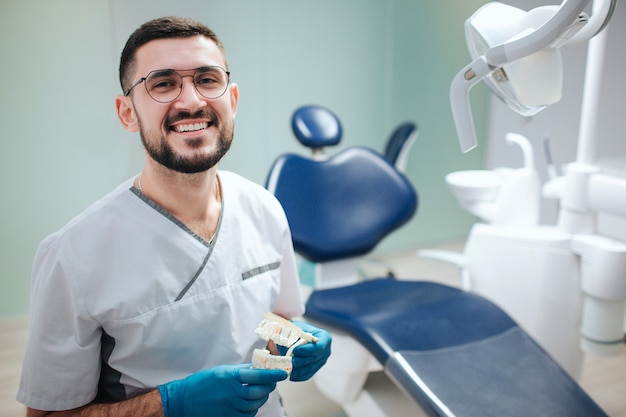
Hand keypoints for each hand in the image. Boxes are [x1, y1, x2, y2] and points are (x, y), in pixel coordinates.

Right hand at [158, 363, 287, 416]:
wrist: (182, 401)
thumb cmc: (202, 383)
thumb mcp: (222, 371)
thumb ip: (241, 370)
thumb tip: (260, 366)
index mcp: (230, 376)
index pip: (258, 375)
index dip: (273, 374)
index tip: (283, 373)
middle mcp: (232, 392)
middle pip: (260, 391)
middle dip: (269, 386)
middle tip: (273, 381)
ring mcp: (230, 407)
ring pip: (256, 404)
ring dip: (262, 398)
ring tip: (261, 391)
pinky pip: (248, 415)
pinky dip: (253, 409)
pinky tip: (250, 403)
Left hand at [289, 321, 331, 381]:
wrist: (295, 336)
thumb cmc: (296, 330)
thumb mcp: (295, 330)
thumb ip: (294, 338)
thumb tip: (289, 348)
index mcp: (324, 337)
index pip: (319, 346)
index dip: (307, 350)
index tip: (295, 350)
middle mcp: (326, 350)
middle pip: (314, 358)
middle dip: (301, 361)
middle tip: (289, 362)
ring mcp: (321, 361)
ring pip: (310, 368)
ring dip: (298, 370)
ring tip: (287, 369)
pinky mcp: (315, 368)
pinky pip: (308, 374)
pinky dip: (298, 376)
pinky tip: (290, 375)